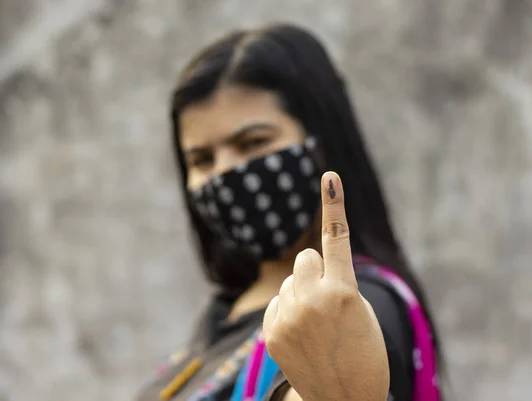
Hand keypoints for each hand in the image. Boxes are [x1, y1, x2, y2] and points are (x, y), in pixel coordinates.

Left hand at [263, 172, 388, 400]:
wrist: (342, 399)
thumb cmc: (361, 353)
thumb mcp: (360, 313)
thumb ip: (336, 283)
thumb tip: (304, 265)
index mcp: (344, 293)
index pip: (337, 240)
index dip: (334, 206)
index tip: (329, 176)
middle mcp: (312, 301)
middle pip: (305, 259)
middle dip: (315, 272)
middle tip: (328, 302)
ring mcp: (288, 317)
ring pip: (289, 281)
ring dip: (301, 295)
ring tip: (316, 327)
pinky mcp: (271, 332)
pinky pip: (276, 302)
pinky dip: (287, 312)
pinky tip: (301, 335)